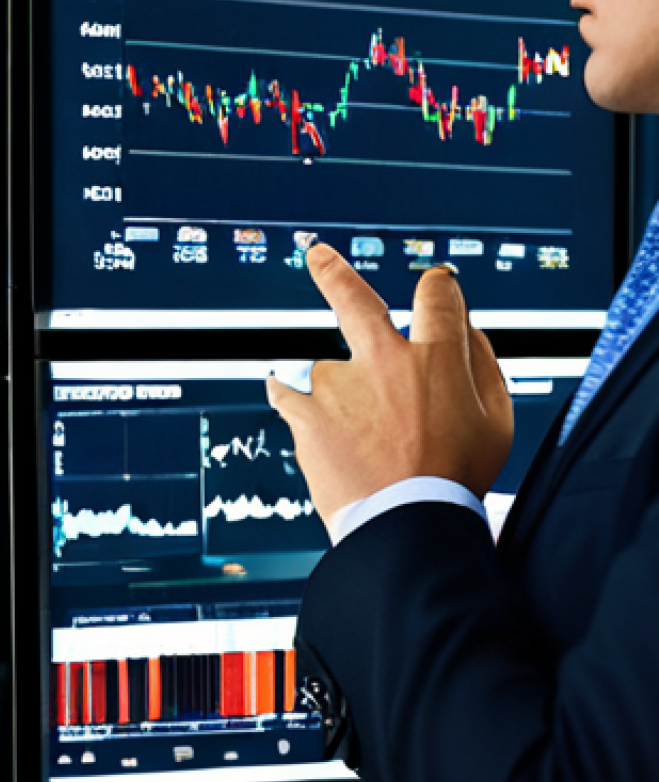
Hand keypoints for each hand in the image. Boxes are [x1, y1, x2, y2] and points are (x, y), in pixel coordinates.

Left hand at [268, 245, 513, 525]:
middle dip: (332, 271)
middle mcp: (381, 360)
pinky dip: (286, 395)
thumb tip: (467, 329)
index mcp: (435, 357)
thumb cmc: (455, 480)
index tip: (435, 285)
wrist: (405, 527)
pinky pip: (284, 392)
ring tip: (358, 440)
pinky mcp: (305, 413)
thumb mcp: (498, 423)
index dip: (439, 287)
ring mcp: (338, 384)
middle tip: (316, 254)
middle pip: (352, 297)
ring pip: (328, 369)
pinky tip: (288, 402)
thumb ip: (484, 365)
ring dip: (339, 393)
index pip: (437, 295)